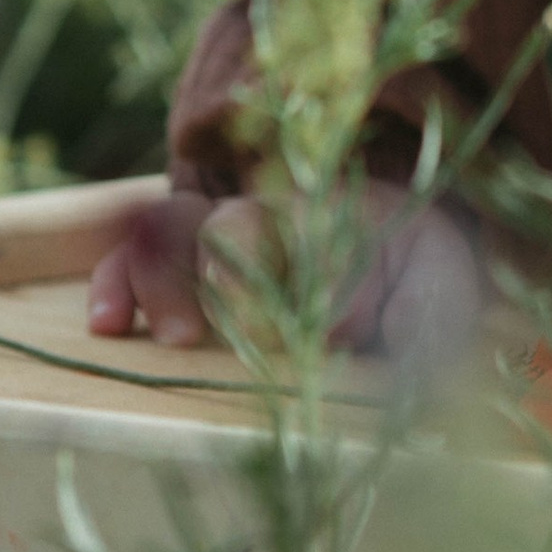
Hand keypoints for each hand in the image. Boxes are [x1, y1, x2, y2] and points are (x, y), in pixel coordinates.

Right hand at [88, 186, 494, 371]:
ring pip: (170, 228)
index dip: (323, 277)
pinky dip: (113, 283)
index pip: (316, 230)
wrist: (396, 266)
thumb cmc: (416, 279)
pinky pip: (127, 257)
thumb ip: (428, 307)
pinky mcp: (174, 267)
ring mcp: (213, 236)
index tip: (339, 330)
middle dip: (232, 273)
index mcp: (338, 213)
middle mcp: (269, 214)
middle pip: (233, 220)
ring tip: (175, 339)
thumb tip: (354, 333)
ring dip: (163, 279)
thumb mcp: (444, 289)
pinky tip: (107, 324)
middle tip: (246, 331)